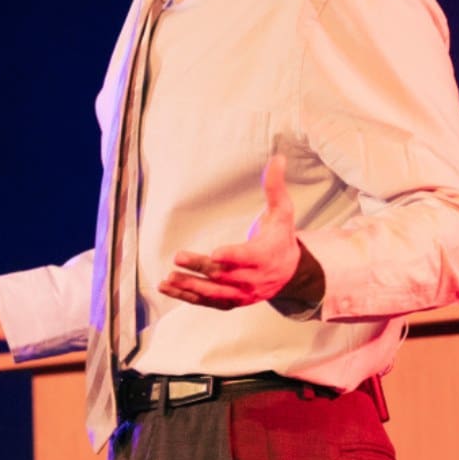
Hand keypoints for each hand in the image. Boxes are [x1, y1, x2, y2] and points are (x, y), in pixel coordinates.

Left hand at [159, 155, 309, 309]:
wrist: (291, 272)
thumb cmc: (281, 237)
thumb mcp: (282, 212)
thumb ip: (275, 187)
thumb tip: (278, 158)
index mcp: (265, 255)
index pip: (249, 257)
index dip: (233, 256)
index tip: (216, 253)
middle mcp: (253, 278)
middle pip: (225, 275)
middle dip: (201, 268)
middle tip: (178, 257)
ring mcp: (242, 293)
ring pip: (214, 293)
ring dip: (190, 287)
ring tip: (167, 279)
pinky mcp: (231, 301)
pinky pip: (208, 302)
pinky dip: (188, 297)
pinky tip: (168, 288)